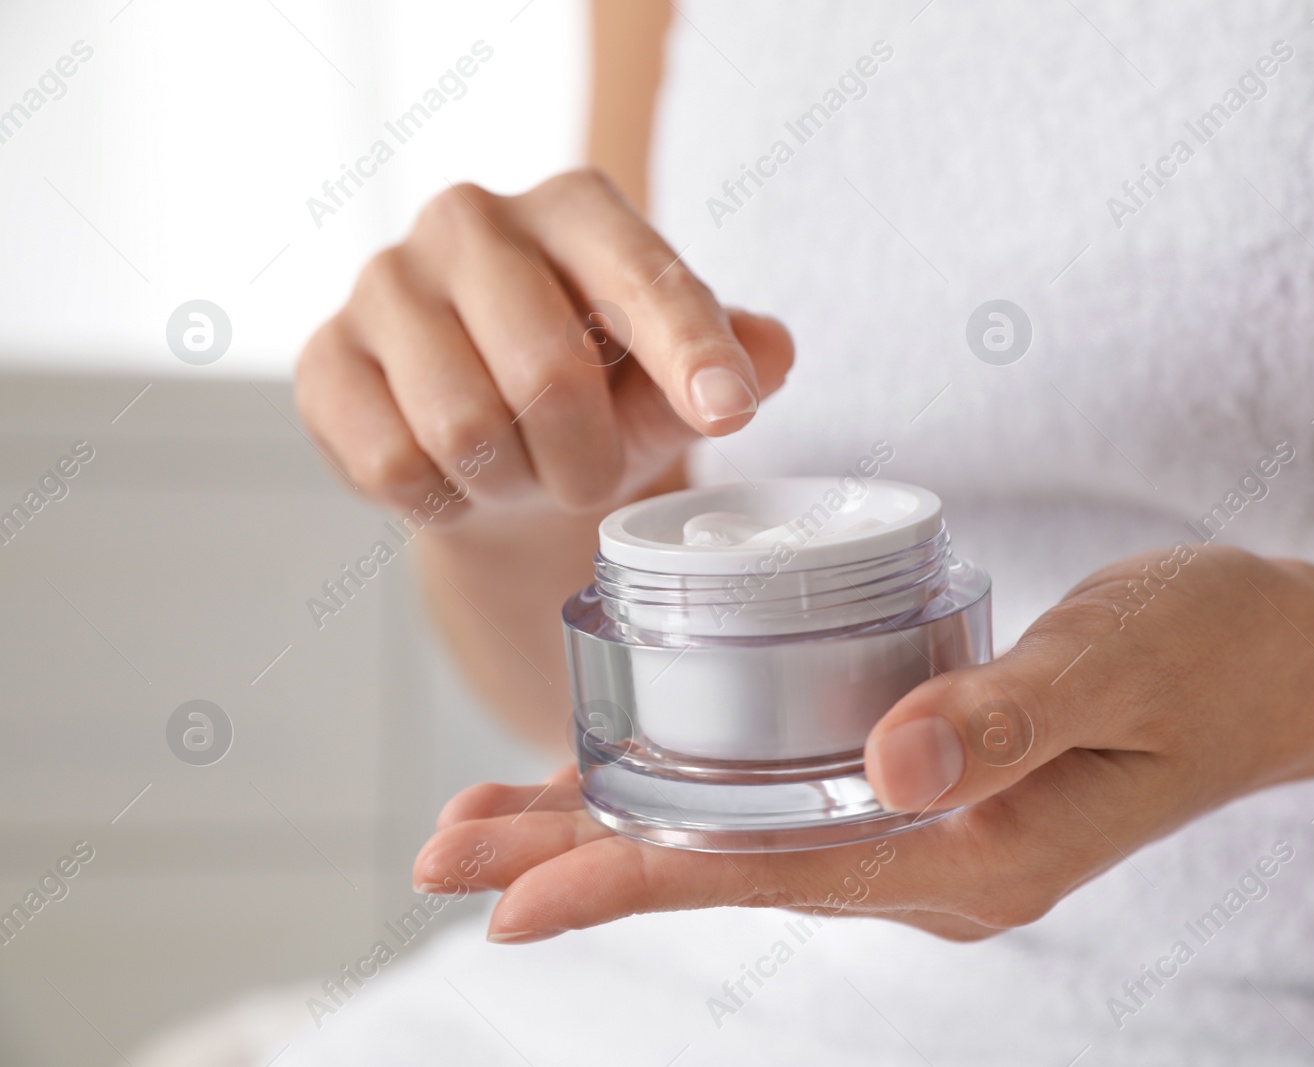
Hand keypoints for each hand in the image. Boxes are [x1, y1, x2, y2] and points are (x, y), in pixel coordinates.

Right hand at [294, 169, 792, 518]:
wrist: (495, 451)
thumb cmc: (599, 399)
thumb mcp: (670, 382)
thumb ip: (728, 361)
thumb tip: (772, 354)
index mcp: (575, 207)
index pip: (643, 281)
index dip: (691, 354)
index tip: (727, 412)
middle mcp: (471, 220)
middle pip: (548, 376)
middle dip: (586, 462)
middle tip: (589, 478)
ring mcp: (385, 282)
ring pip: (463, 429)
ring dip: (512, 483)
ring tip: (519, 470)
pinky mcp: (326, 357)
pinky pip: (394, 464)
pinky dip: (443, 500)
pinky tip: (454, 476)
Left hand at [413, 545, 1313, 941]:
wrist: (1286, 665)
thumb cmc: (1211, 650)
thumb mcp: (1117, 664)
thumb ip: (1004, 713)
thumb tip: (890, 761)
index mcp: (972, 857)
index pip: (769, 872)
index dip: (636, 875)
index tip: (513, 894)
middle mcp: (934, 868)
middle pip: (725, 870)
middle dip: (583, 861)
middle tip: (441, 857)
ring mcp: (928, 840)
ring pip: (741, 845)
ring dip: (618, 832)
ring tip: (491, 827)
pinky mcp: (928, 796)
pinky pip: (785, 810)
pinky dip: (694, 798)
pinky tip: (629, 780)